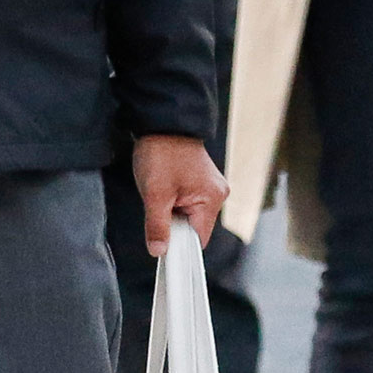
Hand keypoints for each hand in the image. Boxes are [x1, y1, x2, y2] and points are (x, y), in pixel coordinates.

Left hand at [134, 135, 227, 249]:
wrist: (162, 121)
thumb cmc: (161, 152)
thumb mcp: (155, 193)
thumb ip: (158, 226)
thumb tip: (159, 251)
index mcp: (212, 199)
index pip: (198, 239)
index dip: (179, 246)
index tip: (162, 247)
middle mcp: (217, 194)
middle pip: (194, 228)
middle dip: (173, 225)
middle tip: (157, 209)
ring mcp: (210, 186)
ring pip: (189, 215)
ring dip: (172, 212)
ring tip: (160, 194)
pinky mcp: (201, 180)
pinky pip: (188, 202)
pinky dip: (174, 202)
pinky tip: (164, 189)